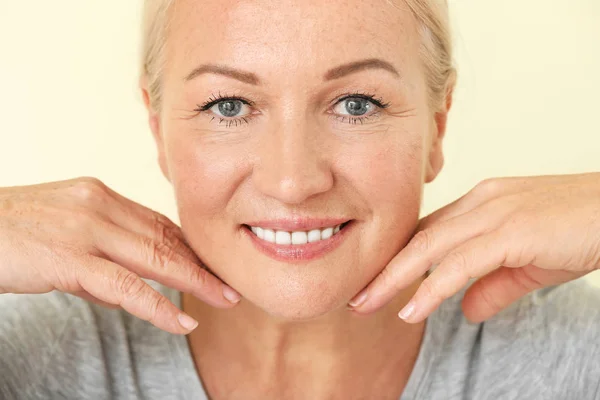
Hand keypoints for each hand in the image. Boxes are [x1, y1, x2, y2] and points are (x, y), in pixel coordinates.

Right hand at [0, 177, 240, 334]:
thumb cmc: (10, 232)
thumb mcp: (63, 228)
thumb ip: (99, 248)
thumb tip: (129, 282)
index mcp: (100, 196)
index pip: (159, 222)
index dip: (191, 246)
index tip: (214, 264)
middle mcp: (99, 205)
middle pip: (166, 237)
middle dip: (203, 263)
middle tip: (232, 283)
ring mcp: (87, 230)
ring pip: (156, 258)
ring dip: (195, 282)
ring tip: (224, 300)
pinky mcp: (71, 259)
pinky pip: (126, 286)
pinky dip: (158, 306)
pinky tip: (181, 321)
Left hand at [348, 173, 599, 323]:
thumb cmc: (581, 231)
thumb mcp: (529, 264)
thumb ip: (494, 286)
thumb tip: (464, 311)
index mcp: (481, 204)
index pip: (428, 232)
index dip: (398, 259)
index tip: (374, 283)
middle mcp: (481, 202)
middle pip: (417, 238)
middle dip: (383, 269)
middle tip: (354, 297)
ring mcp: (494, 213)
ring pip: (429, 248)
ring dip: (393, 280)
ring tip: (366, 305)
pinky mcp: (511, 230)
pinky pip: (460, 263)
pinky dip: (431, 288)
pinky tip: (411, 310)